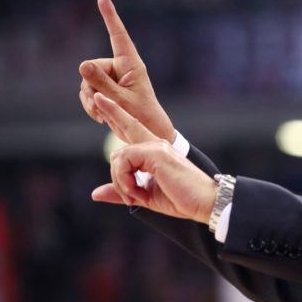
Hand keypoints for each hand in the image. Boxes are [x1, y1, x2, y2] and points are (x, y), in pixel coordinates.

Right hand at [79, 0, 175, 142]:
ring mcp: (111, 78)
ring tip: (103, 113)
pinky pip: (87, 92)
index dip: (110, 16)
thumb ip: (101, 83)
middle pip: (91, 68)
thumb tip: (82, 64)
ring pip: (86, 81)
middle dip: (92, 87)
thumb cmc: (141, 114)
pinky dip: (90, 105)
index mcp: (131, 64)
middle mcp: (120, 68)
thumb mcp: (121, 100)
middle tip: (103, 103)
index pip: (118, 36)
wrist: (146, 131)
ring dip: (90, 99)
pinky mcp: (105, 89)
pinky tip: (100, 117)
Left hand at [92, 92, 216, 223]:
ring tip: (136, 196)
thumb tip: (96, 193)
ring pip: (119, 156)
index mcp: (154, 151)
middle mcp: (155, 143)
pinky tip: (137, 190)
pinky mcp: (156, 152)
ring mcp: (156, 146)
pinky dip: (124, 179)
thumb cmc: (181, 199)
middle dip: (117, 177)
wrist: (205, 203)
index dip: (115, 112)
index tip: (100, 98)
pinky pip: (124, 160)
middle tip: (131, 196)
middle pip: (119, 148)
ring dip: (121, 181)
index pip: (130, 127)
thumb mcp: (145, 196)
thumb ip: (121, 191)